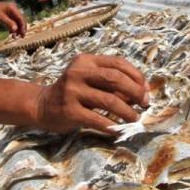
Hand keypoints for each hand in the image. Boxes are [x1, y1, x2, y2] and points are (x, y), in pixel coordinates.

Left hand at [0, 0, 25, 36]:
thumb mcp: (0, 18)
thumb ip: (9, 23)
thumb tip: (16, 30)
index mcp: (13, 8)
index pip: (21, 19)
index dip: (23, 27)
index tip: (22, 34)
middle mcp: (13, 9)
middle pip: (20, 20)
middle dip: (21, 28)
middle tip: (21, 37)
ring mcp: (11, 12)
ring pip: (17, 22)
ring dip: (17, 29)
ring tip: (14, 36)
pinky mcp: (8, 14)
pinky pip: (12, 22)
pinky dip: (12, 27)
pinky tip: (11, 33)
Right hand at [35, 54, 149, 133]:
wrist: (42, 105)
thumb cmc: (73, 91)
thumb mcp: (89, 78)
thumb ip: (111, 81)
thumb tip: (142, 91)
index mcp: (86, 61)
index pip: (118, 63)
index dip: (136, 76)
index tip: (146, 89)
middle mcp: (78, 73)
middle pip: (115, 79)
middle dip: (135, 92)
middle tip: (144, 103)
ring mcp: (72, 91)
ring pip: (109, 100)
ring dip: (127, 111)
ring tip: (135, 118)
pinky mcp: (69, 111)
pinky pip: (97, 119)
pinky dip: (112, 125)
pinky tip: (118, 129)